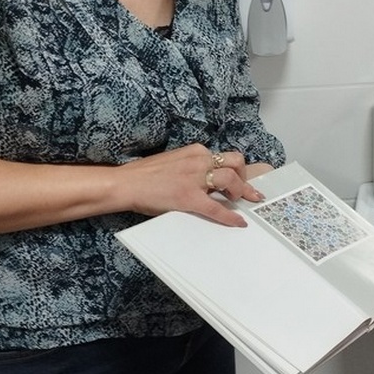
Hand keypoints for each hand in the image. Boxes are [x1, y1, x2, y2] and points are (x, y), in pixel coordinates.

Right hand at [118, 144, 263, 227]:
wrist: (126, 183)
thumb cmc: (144, 175)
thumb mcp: (173, 161)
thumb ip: (191, 167)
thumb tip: (205, 180)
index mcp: (195, 151)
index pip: (223, 157)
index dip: (236, 169)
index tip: (243, 178)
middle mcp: (198, 161)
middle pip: (235, 163)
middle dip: (244, 178)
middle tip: (247, 192)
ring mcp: (194, 179)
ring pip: (230, 179)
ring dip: (240, 191)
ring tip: (239, 202)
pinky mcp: (189, 197)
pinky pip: (216, 208)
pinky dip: (230, 216)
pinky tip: (238, 222)